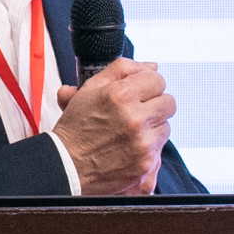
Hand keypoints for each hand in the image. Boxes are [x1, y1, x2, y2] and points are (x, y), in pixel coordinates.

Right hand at [52, 58, 174, 194]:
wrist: (66, 166)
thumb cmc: (76, 127)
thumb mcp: (90, 88)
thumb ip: (122, 69)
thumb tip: (152, 66)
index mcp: (120, 95)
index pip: (157, 80)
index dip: (147, 86)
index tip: (139, 94)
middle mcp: (135, 119)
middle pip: (168, 103)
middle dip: (154, 105)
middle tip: (136, 112)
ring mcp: (143, 145)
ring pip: (166, 127)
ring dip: (152, 128)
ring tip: (129, 133)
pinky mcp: (146, 165)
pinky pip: (160, 151)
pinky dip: (147, 150)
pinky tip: (128, 150)